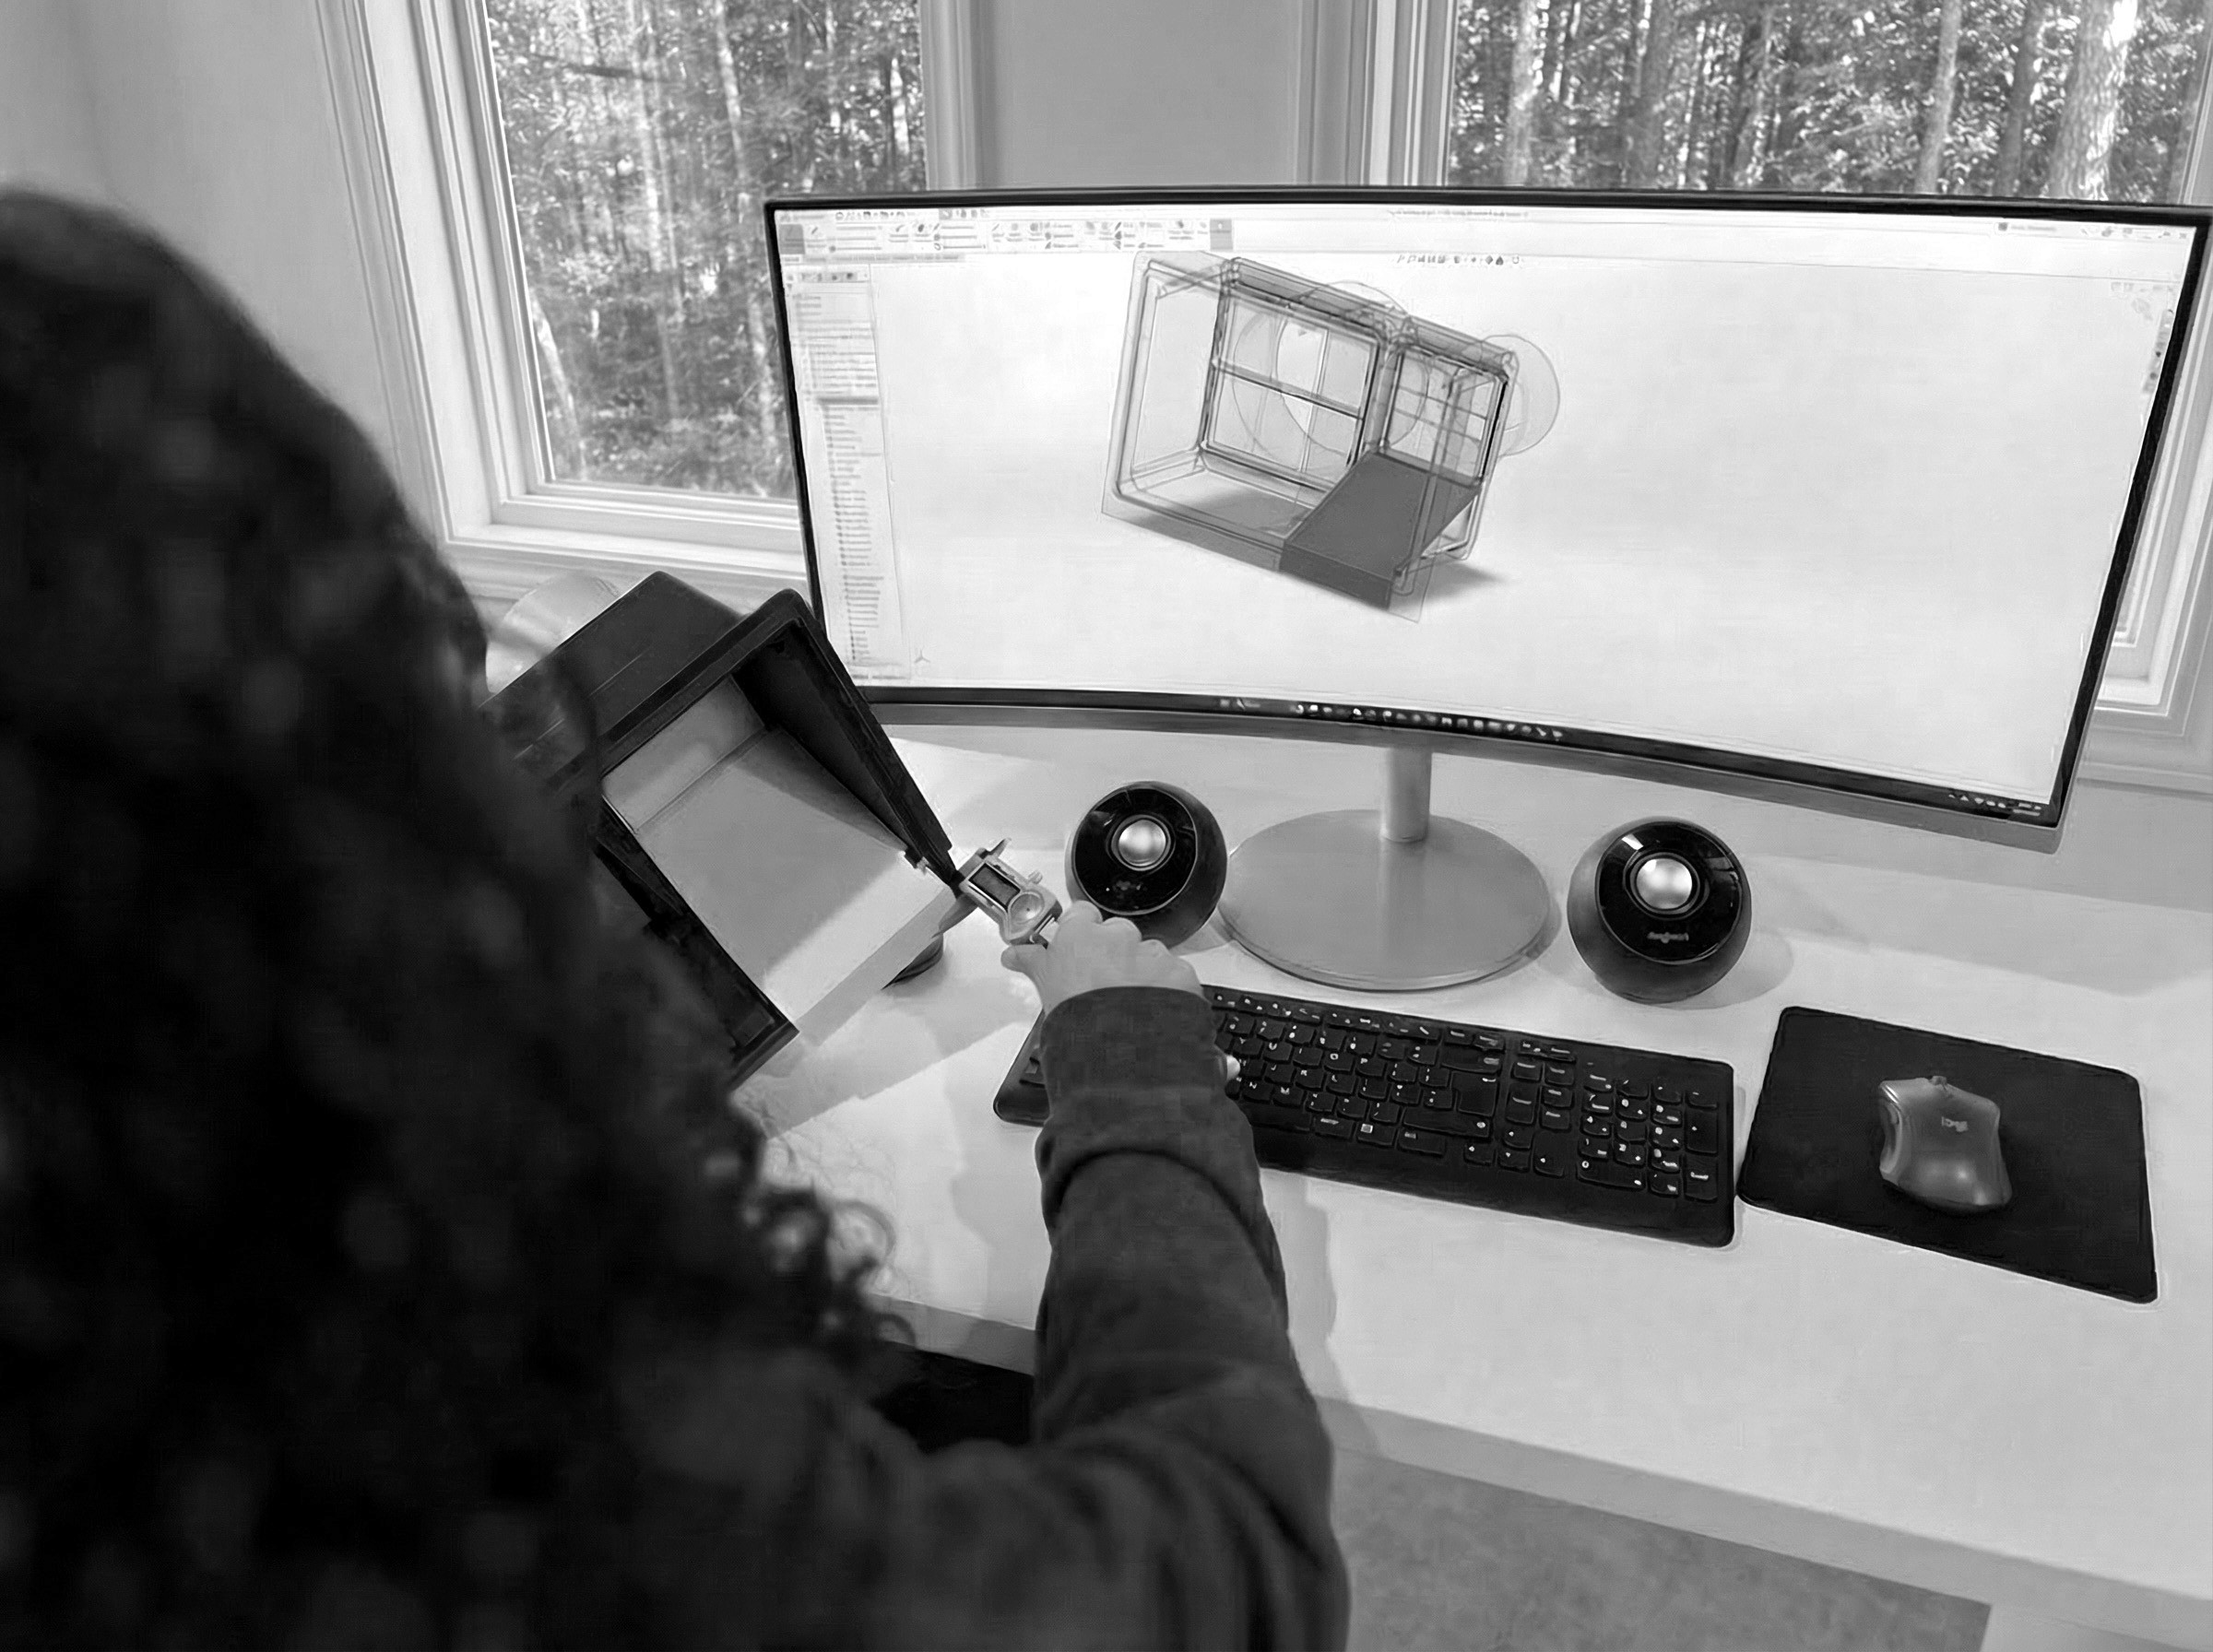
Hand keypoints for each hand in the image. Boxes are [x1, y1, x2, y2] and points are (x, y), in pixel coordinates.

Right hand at [1000, 901, 1206, 1020]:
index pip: (1081, 914)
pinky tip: (1153, 1010)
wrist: (1119, 1050)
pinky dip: (1167, 988)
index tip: (1080, 946)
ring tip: (1131, 1003)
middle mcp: (1119, 937)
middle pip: (1117, 933)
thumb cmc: (1078, 1017)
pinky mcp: (1179, 972)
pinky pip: (1174, 973)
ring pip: (1148, 954)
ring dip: (1142, 971)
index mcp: (1082, 934)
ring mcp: (1151, 954)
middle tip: (1104, 984)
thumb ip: (1031, 961)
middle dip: (1114, 953)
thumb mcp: (1044, 986)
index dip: (1081, 931)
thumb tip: (1013, 955)